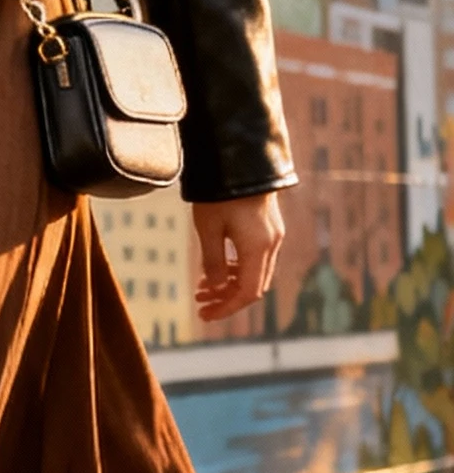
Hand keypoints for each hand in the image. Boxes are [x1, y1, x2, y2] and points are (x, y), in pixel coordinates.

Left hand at [191, 193, 284, 324]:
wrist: (241, 157)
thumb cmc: (220, 192)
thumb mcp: (208, 228)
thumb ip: (211, 261)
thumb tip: (213, 286)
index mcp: (258, 248)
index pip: (247, 293)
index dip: (226, 308)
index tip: (204, 315)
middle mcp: (271, 244)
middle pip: (253, 286)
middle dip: (226, 298)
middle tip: (199, 303)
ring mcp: (273, 234)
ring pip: (254, 272)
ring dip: (229, 283)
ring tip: (202, 287)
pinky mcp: (268, 226)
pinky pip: (255, 257)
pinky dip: (236, 267)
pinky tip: (215, 267)